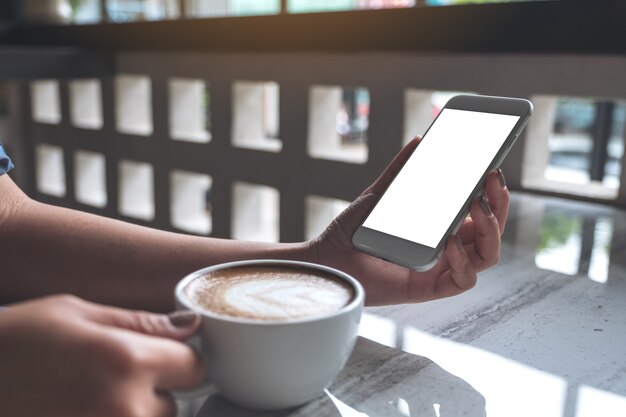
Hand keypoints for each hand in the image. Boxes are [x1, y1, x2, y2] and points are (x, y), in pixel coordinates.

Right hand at [0, 295, 203, 416]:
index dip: (180, 359)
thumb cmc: (13, 342)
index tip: (162, 356)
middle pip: (173, 406)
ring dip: (132, 415)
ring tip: (91, 398)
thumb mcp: (76, 312)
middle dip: (153, 393)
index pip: (194, 367)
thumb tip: (190, 326)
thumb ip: (141, 322)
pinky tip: (79, 409)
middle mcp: (123, 408)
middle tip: (112, 379)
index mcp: (126, 361)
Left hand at [309, 137, 509, 305]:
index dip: (494, 192)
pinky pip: (464, 280)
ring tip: (476, 204)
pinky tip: (449, 242)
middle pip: (491, 231)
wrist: (328, 258)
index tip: (493, 168)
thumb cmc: (352, 231)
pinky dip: (463, 261)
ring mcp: (442, 268)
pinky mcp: (431, 288)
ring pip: (487, 254)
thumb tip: (420, 140)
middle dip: (499, 203)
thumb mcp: (378, 195)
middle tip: (492, 178)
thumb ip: (399, 171)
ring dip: (490, 229)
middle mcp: (447, 247)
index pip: (480, 211)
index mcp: (441, 226)